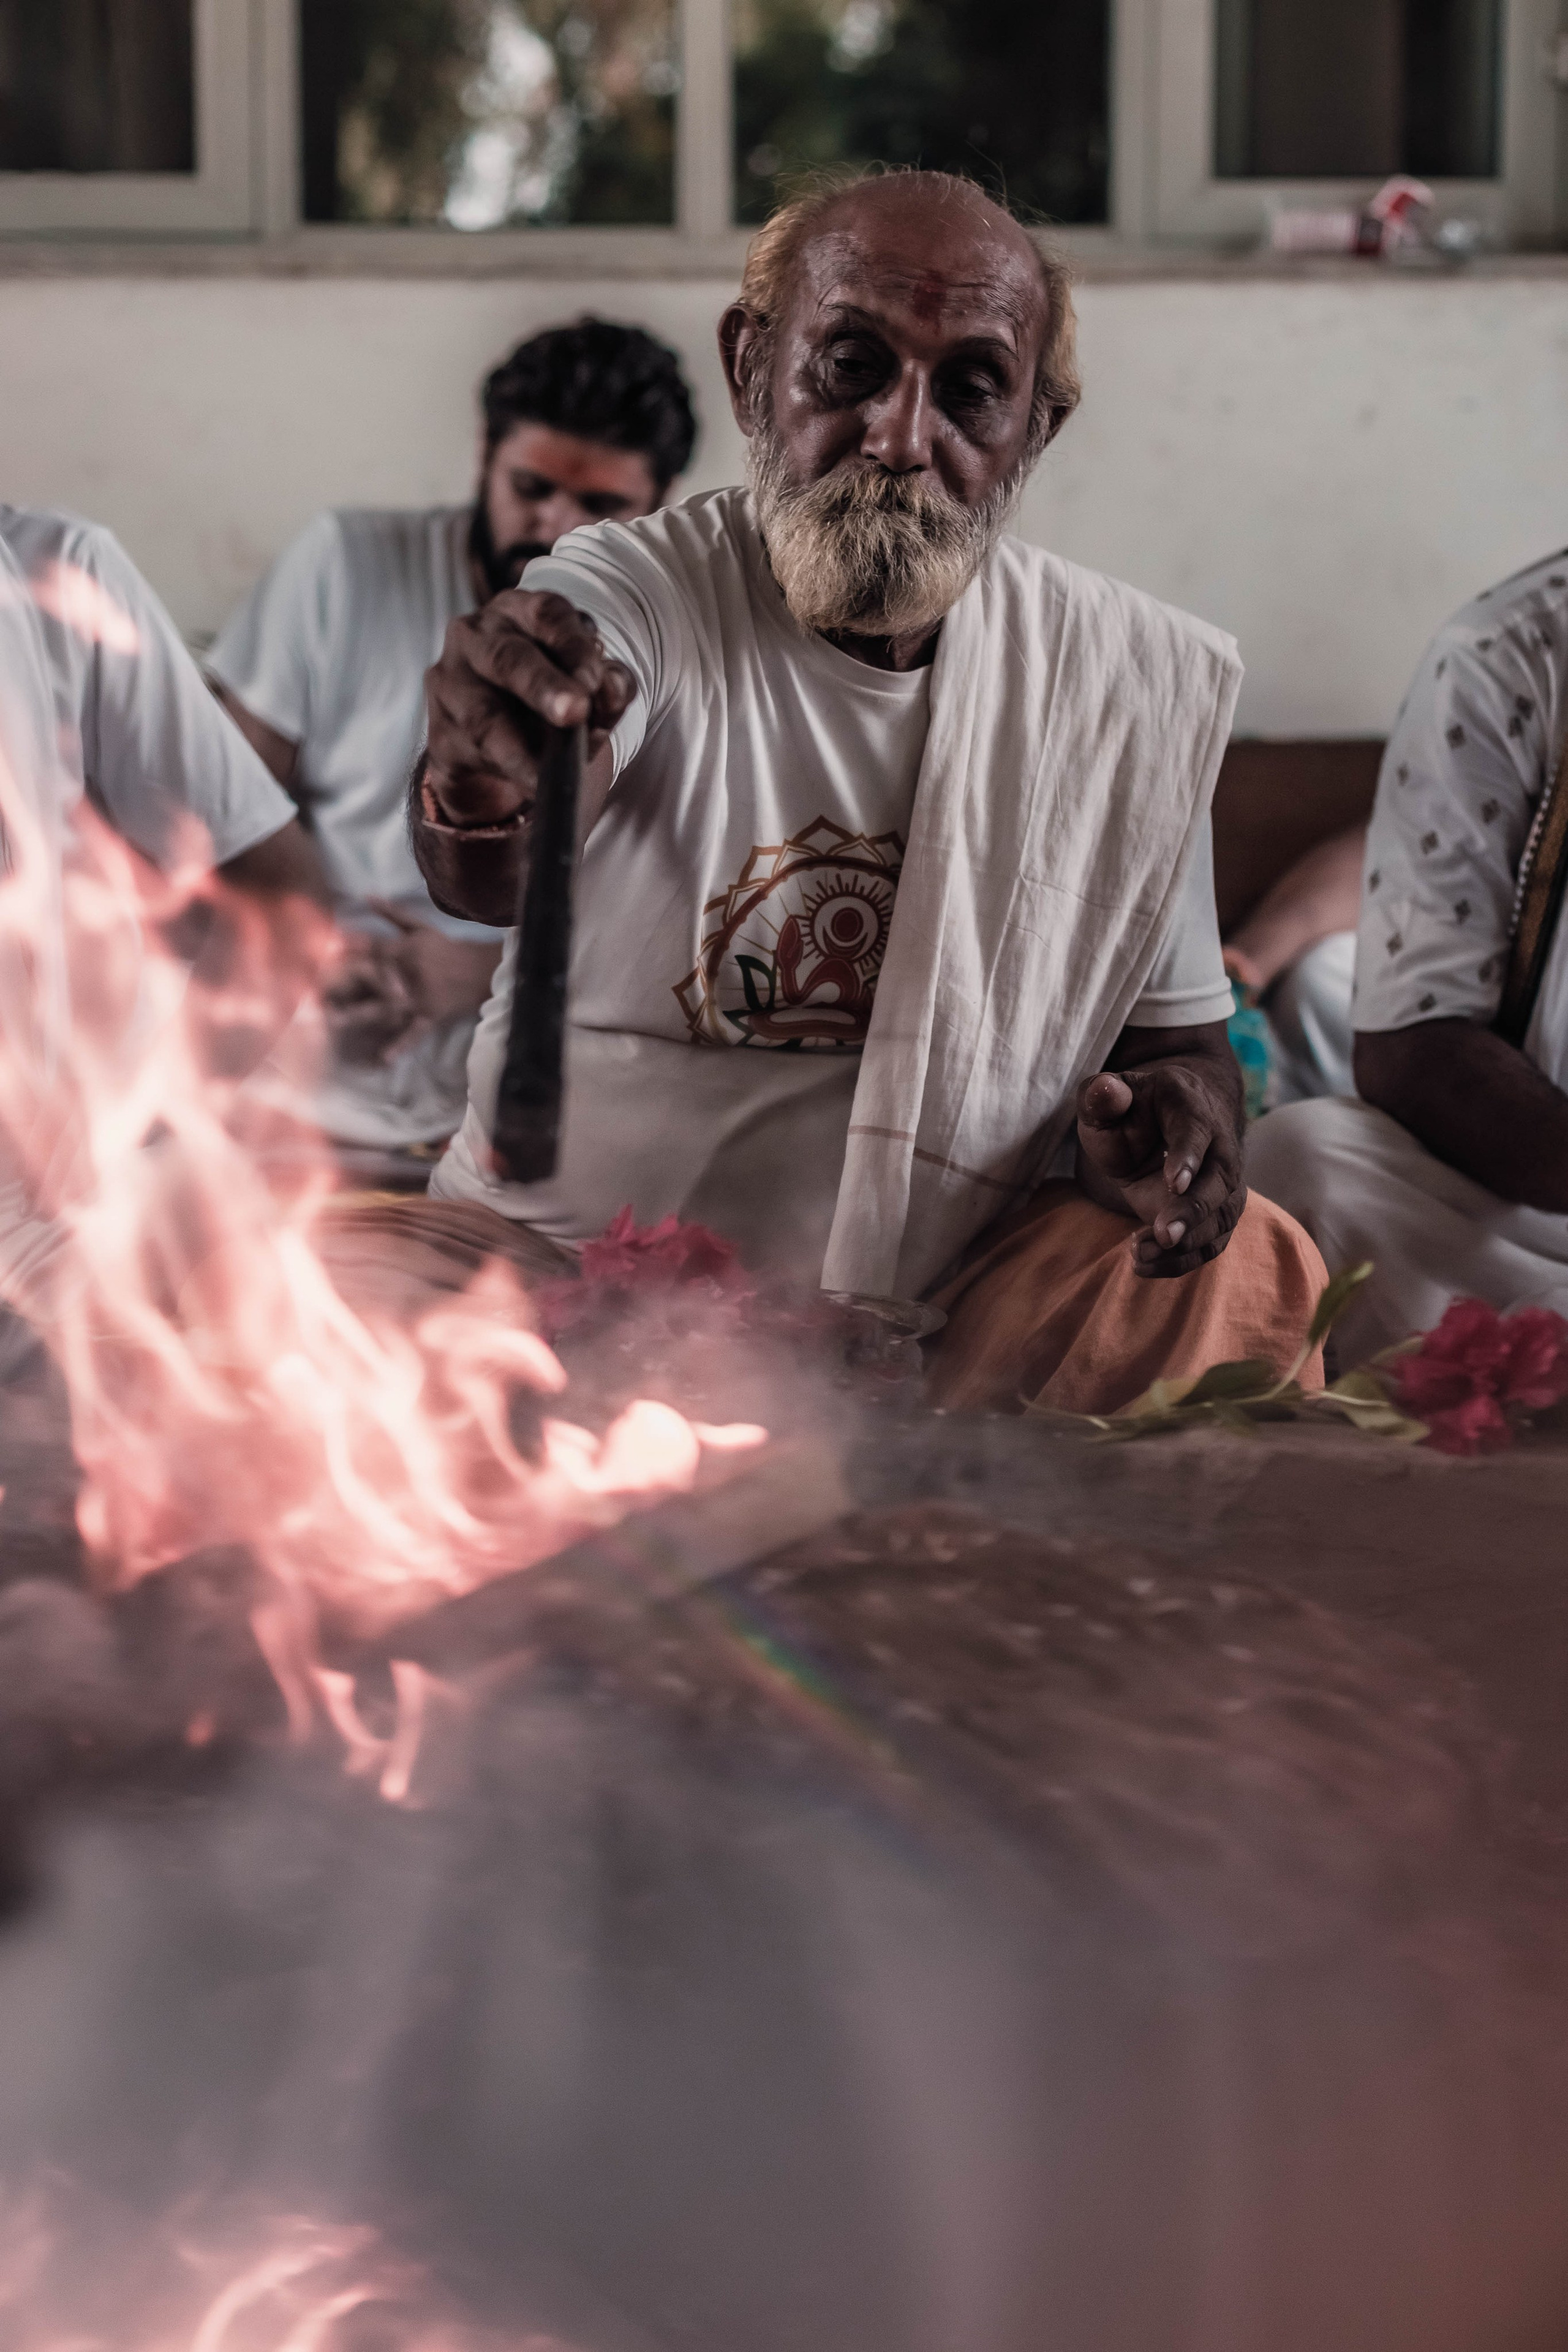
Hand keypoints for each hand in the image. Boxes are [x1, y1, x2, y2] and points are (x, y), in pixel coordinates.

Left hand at [321, 912, 503, 1066]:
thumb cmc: (446, 948)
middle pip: (370, 979)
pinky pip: (414, 1033)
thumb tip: (366, 896)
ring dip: (360, 1015)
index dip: (345, 950)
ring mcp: (418, 997)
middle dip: (343, 984)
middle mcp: (408, 974)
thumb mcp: (421, 927)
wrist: (480, 969)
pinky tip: (383, 1059)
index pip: (369, 949)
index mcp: (404, 950)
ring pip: (385, 1007)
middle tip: (314, 991)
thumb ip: (393, 913)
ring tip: (334, 1022)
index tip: (319, 952)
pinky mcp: (429, 1016)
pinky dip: (401, 1046)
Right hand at [423, 589, 635, 828]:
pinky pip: (475, 753)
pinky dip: (510, 769)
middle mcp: (477, 636)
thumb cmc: (547, 699)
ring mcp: (450, 681)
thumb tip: (611, 693)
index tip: (594, 681)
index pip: (548, 614)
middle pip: (508, 658)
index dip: (573, 646)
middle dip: (544, 686)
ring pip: (485, 713)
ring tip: (553, 769)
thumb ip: (609, 685)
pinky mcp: (439, 730)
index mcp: (520, 612)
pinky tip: (535, 784)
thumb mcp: (589, 686)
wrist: (495, 749)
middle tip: (575, 712)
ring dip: (523, 744)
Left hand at [1075, 1058, 1245, 1277]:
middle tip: (1163, 1234)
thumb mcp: (1107, 1098)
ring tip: (1140, 1254)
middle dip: (1193, 1210)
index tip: (1173, 1183)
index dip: (1188, 1156)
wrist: (1164, 1127)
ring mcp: (1223, 1181)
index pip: (1196, 1130)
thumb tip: (1106, 1091)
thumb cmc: (1130, 1112)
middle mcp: (1218, 1143)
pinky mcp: (1217, 1212)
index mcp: (1188, 1105)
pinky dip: (1182, 1260)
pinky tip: (1144, 1265)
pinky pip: (1210, 1241)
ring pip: (1219, 1216)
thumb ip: (1102, 1095)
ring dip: (1186, 1242)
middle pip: (1218, 1180)